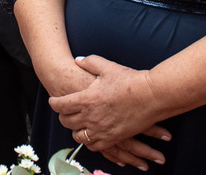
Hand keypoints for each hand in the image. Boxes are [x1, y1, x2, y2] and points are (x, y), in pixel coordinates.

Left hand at [51, 56, 169, 165]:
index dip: (54, 102)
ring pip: (78, 135)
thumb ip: (89, 62)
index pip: (61, 104)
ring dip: (75, 130)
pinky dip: (89, 141)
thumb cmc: (130, 80)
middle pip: (66, 121)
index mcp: (86, 98)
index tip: (54, 101)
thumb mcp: (107, 66)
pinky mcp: (112, 138)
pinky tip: (90, 135)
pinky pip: (94, 145)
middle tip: (65, 111)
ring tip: (77, 124)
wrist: (151, 96)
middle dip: (63, 116)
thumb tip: (77, 60)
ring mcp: (101, 129)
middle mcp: (91, 116)